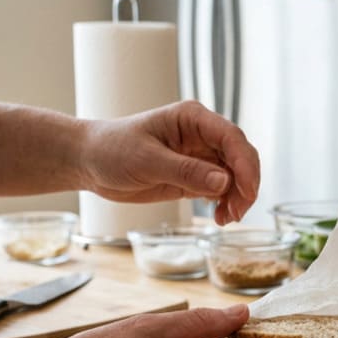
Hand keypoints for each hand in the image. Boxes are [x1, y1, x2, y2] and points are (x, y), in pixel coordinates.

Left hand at [79, 101, 258, 224]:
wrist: (90, 162)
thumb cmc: (112, 150)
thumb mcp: (147, 161)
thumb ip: (186, 171)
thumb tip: (224, 181)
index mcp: (192, 119)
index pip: (231, 138)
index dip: (245, 164)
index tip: (248, 191)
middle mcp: (202, 134)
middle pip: (240, 157)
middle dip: (245, 184)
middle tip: (238, 212)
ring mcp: (200, 155)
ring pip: (235, 175)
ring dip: (237, 197)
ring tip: (227, 218)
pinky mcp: (194, 174)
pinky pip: (221, 188)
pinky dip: (226, 202)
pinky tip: (219, 217)